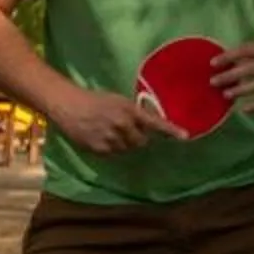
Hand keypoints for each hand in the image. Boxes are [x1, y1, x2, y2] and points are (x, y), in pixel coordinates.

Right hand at [53, 85, 181, 154]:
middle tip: (125, 129)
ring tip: (108, 131)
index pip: (154, 122)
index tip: (185, 137)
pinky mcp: (100, 149)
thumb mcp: (118, 101)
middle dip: (138, 138)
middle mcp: (123, 125)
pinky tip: (100, 136)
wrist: (68, 104)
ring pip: (127, 149)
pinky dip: (110, 148)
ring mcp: (111, 138)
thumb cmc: (94, 100)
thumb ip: (134, 113)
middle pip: (142, 142)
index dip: (170, 130)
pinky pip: (113, 154)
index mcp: (129, 110)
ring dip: (123, 144)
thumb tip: (148, 125)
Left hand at [213, 38, 253, 113]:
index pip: (246, 50)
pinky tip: (244, 109)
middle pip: (252, 68)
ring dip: (243, 90)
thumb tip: (221, 65)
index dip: (229, 56)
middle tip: (213, 82)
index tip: (212, 63)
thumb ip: (247, 54)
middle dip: (232, 75)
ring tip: (226, 95)